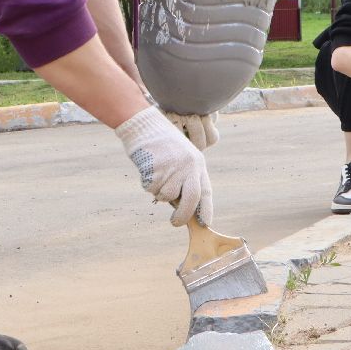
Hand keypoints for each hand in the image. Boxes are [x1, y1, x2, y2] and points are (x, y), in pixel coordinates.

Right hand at [115, 106, 213, 226]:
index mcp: (198, 163)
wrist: (145, 126)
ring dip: (158, 192)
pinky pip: (151, 189)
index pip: (205, 191)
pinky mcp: (157, 169)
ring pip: (167, 196)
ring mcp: (173, 168)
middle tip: (175, 223)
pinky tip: (147, 167)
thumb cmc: (162, 144)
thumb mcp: (181, 158)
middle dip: (183, 215)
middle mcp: (188, 166)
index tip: (205, 224)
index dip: (206, 209)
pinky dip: (147, 184)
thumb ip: (185, 179)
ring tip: (155, 172)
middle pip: (191, 199)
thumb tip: (183, 208)